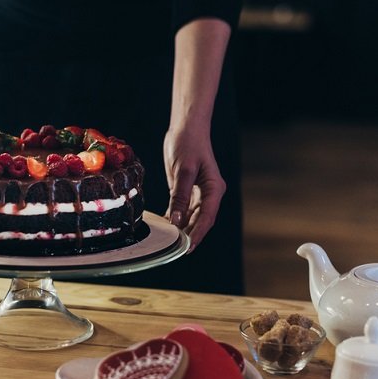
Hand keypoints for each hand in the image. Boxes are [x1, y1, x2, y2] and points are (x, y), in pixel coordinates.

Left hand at [163, 125, 225, 252]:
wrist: (186, 128)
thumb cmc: (188, 144)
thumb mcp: (183, 170)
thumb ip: (179, 196)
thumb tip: (176, 220)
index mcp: (214, 189)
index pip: (206, 218)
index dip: (197, 234)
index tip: (186, 247)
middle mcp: (208, 194)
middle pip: (200, 221)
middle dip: (188, 235)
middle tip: (174, 250)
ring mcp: (198, 193)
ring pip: (190, 217)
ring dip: (180, 228)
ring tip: (167, 241)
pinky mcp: (186, 190)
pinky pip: (181, 209)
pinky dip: (173, 217)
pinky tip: (163, 226)